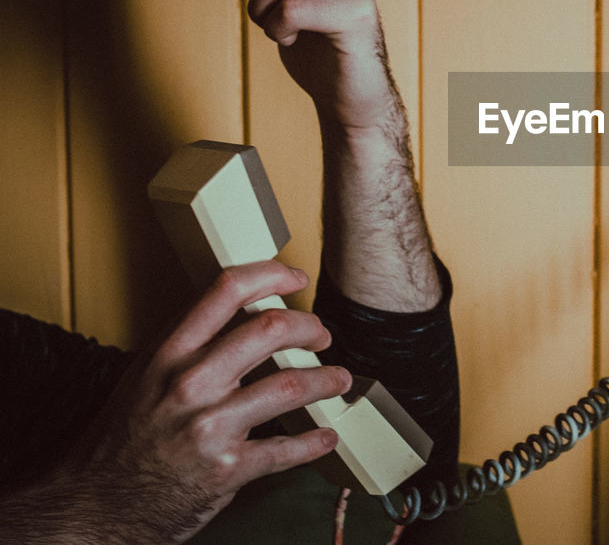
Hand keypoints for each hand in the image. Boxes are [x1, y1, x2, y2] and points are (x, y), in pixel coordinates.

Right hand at [25, 261, 351, 543]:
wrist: (97, 505)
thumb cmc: (125, 439)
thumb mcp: (145, 377)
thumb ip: (190, 344)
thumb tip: (242, 313)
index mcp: (169, 354)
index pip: (226, 290)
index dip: (272, 275)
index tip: (296, 279)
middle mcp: (190, 384)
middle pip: (270, 329)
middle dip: (311, 327)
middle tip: (323, 337)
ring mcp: (210, 427)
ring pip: (291, 386)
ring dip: (327, 380)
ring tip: (339, 380)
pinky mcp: (227, 471)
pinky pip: (286, 449)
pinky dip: (315, 442)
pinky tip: (327, 437)